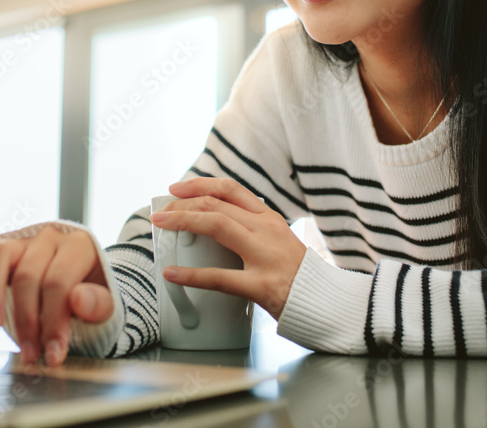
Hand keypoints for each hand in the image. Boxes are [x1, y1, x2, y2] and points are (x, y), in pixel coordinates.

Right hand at [0, 225, 112, 365]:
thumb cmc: (92, 296)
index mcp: (80, 246)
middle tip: (30, 353)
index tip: (52, 353)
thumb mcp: (105, 305)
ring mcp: (23, 239)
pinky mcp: (0, 245)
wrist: (83, 285)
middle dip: (27, 320)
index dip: (54, 321)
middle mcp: (50, 237)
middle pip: (28, 275)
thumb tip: (78, 300)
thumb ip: (98, 303)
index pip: (59, 282)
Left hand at [149, 177, 305, 318]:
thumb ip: (251, 230)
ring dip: (183, 221)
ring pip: (217, 225)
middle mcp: (266, 229)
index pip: (231, 189)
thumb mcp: (277, 241)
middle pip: (217, 204)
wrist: (325, 302)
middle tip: (161, 212)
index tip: (177, 188)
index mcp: (269, 218)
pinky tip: (173, 273)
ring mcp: (265, 255)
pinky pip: (219, 277)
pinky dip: (191, 275)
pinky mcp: (261, 285)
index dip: (199, 184)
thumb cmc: (296, 274)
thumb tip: (212, 225)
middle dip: (183, 204)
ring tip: (161, 226)